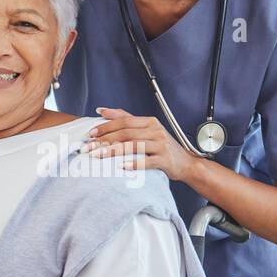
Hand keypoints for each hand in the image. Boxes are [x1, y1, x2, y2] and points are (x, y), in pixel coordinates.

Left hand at [81, 107, 197, 182]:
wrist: (186, 164)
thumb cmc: (162, 148)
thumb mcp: (147, 130)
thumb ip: (126, 119)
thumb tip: (101, 110)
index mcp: (150, 122)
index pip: (124, 121)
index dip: (106, 126)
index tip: (91, 134)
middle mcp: (156, 130)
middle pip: (126, 133)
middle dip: (105, 140)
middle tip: (89, 148)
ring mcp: (161, 144)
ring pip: (134, 145)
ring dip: (114, 151)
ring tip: (99, 156)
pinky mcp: (165, 159)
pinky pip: (147, 161)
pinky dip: (134, 163)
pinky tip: (122, 166)